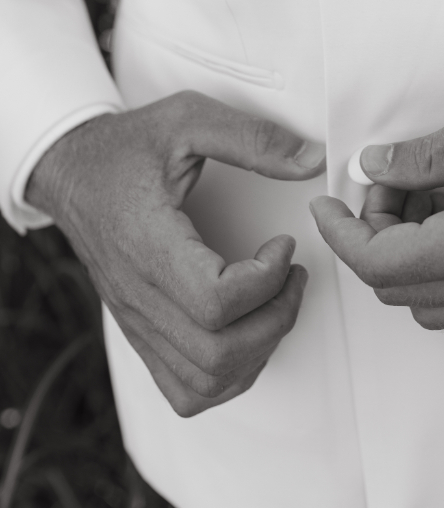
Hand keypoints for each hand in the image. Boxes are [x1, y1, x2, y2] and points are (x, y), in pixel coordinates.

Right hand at [27, 90, 325, 415]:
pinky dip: (229, 374)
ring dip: (259, 348)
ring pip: (204, 381)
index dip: (265, 280)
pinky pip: (186, 389)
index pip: (214, 301)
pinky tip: (249, 330)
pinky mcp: (142, 331)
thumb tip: (309, 161)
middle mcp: (139, 294)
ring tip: (276, 299)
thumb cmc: (124, 148)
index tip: (283, 244)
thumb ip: (250, 137)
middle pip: (217, 352)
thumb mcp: (187, 118)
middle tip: (292, 273)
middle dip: (276, 316)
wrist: (70, 172)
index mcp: (148, 243)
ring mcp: (138, 320)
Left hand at [311, 81, 443, 329]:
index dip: (342, 234)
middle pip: (401, 290)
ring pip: (433, 304)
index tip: (327, 203)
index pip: (382, 265)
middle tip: (388, 182)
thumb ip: (425, 157)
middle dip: (375, 238)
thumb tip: (374, 167)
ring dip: (409, 257)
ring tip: (425, 195)